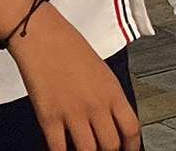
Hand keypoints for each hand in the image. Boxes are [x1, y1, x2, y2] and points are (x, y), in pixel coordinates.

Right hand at [5, 1, 143, 150]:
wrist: (42, 36)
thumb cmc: (70, 48)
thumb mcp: (102, 72)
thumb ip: (108, 98)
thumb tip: (111, 121)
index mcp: (112, 92)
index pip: (131, 129)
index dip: (133, 147)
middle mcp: (96, 104)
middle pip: (110, 145)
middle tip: (102, 150)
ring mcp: (73, 113)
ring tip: (81, 149)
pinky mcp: (48, 117)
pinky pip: (58, 149)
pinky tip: (61, 149)